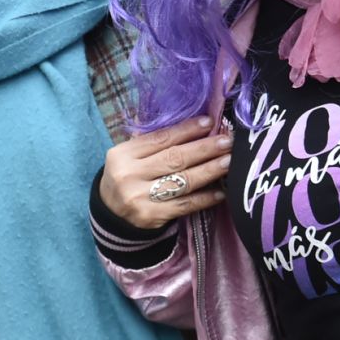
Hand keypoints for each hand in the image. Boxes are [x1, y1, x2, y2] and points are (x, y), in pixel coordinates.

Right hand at [99, 117, 232, 231]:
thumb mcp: (128, 157)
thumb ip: (151, 141)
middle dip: (204, 148)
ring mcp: (140, 198)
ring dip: (210, 170)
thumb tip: (188, 123)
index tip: (209, 122)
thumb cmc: (126, 178)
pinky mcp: (152, 217)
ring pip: (183, 181)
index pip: (160, 139)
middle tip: (227, 141)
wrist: (110, 215)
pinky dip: (204, 198)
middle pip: (174, 158)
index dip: (186, 130)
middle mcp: (129, 175)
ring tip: (229, 161)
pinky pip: (185, 205)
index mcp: (122, 154)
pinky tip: (221, 191)